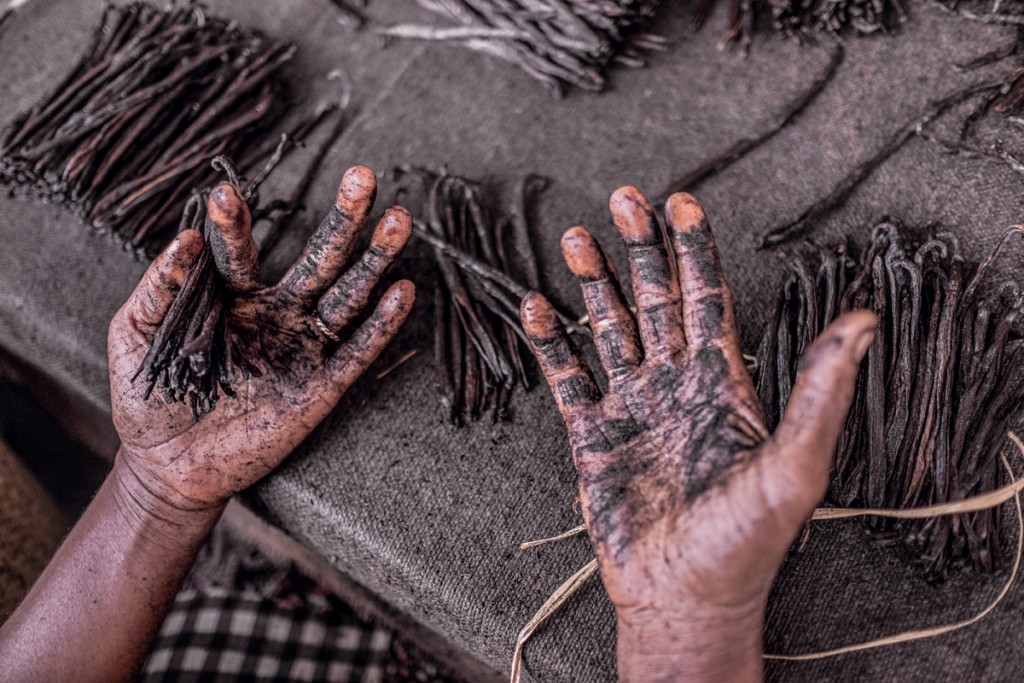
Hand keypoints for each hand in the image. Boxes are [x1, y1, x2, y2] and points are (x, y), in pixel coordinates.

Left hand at [108, 166, 414, 512]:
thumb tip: (184, 238)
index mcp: (231, 296)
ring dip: (374, 261)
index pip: (241, 249)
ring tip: (399, 220)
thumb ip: (158, 289)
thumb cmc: (148, 397)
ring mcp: (301, 348)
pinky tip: (402, 291)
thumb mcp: (135, 336)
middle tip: (363, 177)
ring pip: (347, 296)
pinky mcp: (320, 386)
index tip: (226, 191)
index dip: (235, 223)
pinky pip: (356, 350)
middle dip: (342, 219)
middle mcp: (275, 313)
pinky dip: (381, 324)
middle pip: (318, 258)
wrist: (170, 466)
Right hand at [520, 187, 874, 680]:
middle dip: (638, 249)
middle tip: (622, 197)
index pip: (707, 300)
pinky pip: (568, 378)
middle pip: (653, 301)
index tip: (682, 204)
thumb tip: (864, 321)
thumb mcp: (795, 466)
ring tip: (574, 238)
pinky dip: (551, 343)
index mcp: (723, 384)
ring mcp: (632, 407)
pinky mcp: (592, 436)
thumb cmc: (746, 543)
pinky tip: (537, 308)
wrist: (685, 596)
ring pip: (608, 329)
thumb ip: (820, 391)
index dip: (694, 252)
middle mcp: (676, 386)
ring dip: (592, 284)